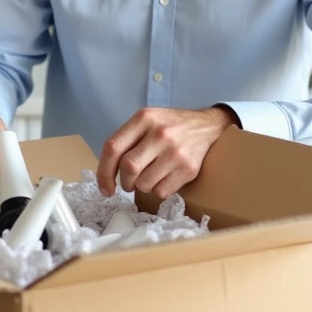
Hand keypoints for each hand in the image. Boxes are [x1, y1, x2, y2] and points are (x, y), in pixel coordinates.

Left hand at [97, 106, 238, 199]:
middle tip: (128, 183)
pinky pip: (161, 192)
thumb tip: (106, 173)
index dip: (104, 172)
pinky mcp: (188, 169)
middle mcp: (159, 134)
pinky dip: (158, 190)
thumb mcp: (147, 120)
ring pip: (144, 184)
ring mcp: (175, 152)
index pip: (113, 147)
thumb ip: (127, 139)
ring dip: (142, 186)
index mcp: (144, 118)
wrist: (207, 126)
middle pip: (128, 168)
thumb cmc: (170, 125)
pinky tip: (164, 177)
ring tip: (150, 176)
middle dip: (124, 182)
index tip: (104, 187)